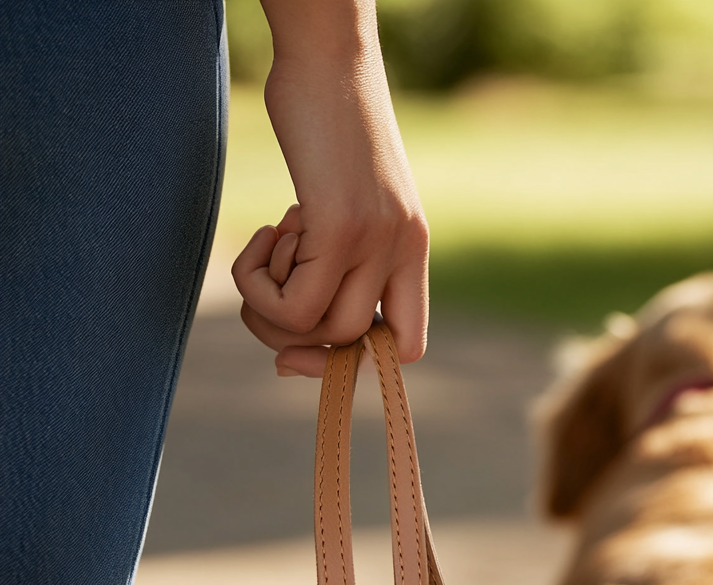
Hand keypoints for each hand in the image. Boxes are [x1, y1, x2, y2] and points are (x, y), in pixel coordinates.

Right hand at [232, 3, 428, 375]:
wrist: (327, 51)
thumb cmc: (326, 118)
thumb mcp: (346, 197)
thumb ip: (342, 250)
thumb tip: (302, 312)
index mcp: (412, 249)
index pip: (408, 346)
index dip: (358, 363)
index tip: (304, 347)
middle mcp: (403, 250)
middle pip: (353, 346)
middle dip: (297, 336)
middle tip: (268, 288)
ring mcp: (376, 240)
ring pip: (324, 332)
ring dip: (272, 308)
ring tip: (266, 249)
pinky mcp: (340, 226)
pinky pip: (296, 305)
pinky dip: (258, 286)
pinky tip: (262, 234)